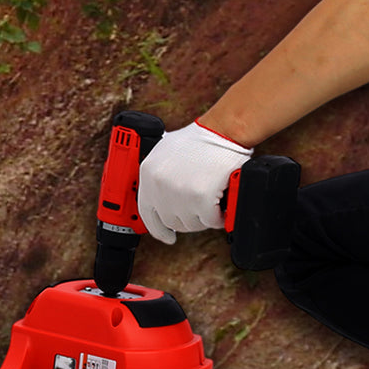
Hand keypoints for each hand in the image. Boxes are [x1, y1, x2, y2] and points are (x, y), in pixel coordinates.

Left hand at [137, 121, 252, 243]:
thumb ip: (158, 175)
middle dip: (188, 219)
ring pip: (191, 224)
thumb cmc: (200, 140)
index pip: (146, 212)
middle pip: (171, 221)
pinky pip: (210, 220)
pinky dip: (219, 217)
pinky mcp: (200, 197)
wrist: (223, 132)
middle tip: (200, 209)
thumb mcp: (165, 152)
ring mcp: (178, 192)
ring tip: (212, 202)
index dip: (157, 228)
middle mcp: (159, 184)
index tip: (166, 237)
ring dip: (204, 218)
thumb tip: (158, 197)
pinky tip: (222, 205)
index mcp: (148, 173)